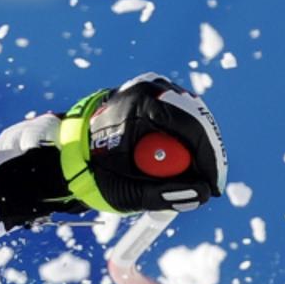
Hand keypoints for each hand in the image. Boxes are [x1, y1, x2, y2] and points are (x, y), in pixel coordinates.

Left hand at [64, 73, 227, 214]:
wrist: (70, 151)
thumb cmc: (94, 170)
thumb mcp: (124, 189)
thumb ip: (162, 194)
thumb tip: (202, 194)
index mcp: (141, 102)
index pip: (191, 126)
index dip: (209, 159)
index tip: (214, 186)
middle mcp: (153, 89)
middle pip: (198, 121)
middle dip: (208, 156)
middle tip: (211, 187)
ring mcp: (157, 91)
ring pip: (194, 120)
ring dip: (199, 151)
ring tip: (198, 180)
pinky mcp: (159, 100)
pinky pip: (185, 121)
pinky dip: (188, 145)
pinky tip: (186, 167)